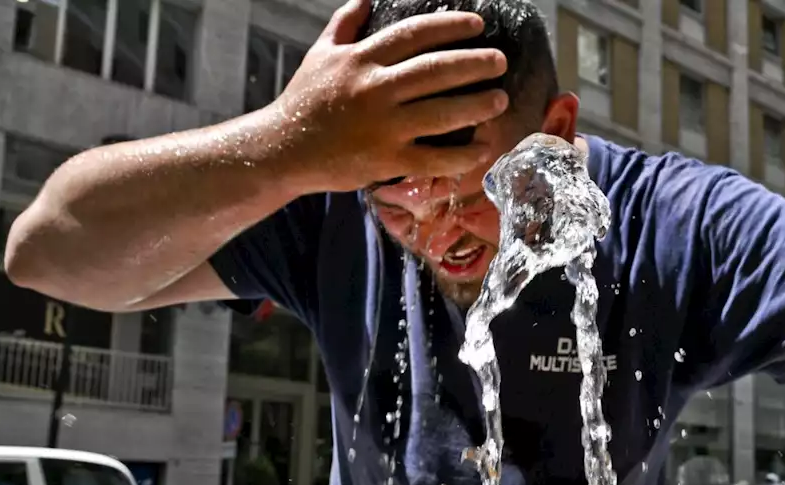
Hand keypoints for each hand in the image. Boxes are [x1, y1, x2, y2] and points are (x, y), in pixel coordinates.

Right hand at [263, 0, 508, 192]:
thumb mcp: (320, 54)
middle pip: (435, 70)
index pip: (413, 34)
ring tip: (501, 99)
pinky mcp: (387, 160)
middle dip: (474, 64)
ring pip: (441, 113)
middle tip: (500, 61)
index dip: (449, 27)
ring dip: (477, 105)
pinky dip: (462, 155)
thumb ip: (345, 25)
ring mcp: (383, 126)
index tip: (477, 26)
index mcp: (360, 59)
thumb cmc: (305, 99)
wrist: (283, 149)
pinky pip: (434, 158)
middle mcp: (374, 89)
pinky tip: (484, 148)